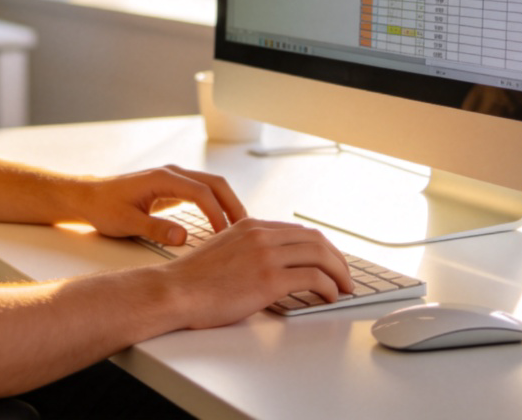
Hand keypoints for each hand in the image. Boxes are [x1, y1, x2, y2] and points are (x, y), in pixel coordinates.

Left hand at [70, 165, 247, 243]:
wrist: (89, 197)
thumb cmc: (104, 207)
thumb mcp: (127, 222)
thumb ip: (155, 229)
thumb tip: (183, 237)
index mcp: (163, 178)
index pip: (202, 193)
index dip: (218, 214)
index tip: (227, 236)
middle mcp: (172, 173)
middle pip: (214, 183)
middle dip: (233, 205)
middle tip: (248, 231)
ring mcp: (173, 179)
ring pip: (211, 186)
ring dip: (228, 204)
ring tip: (241, 229)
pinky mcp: (172, 187)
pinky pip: (203, 192)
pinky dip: (217, 204)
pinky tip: (223, 224)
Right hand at [164, 218, 354, 328]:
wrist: (176, 290)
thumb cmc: (194, 279)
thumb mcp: (224, 250)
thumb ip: (248, 249)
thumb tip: (271, 263)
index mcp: (249, 225)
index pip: (298, 230)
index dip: (321, 246)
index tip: (330, 261)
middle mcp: (260, 234)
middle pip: (315, 238)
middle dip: (337, 258)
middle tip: (345, 276)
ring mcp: (265, 255)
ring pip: (320, 255)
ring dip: (339, 273)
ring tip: (344, 288)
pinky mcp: (268, 279)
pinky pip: (313, 278)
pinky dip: (329, 288)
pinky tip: (329, 297)